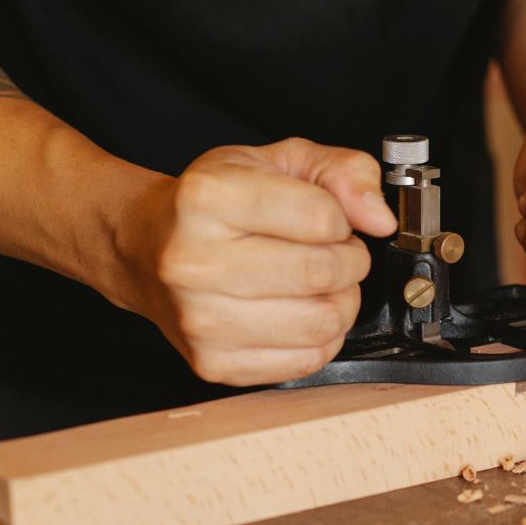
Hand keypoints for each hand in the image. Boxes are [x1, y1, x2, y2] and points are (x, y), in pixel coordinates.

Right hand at [117, 139, 396, 385]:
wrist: (147, 249)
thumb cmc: (214, 205)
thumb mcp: (278, 161)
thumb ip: (342, 172)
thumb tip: (379, 217)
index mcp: (208, 198)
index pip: (323, 218)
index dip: (342, 219)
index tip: (327, 219)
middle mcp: (193, 261)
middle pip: (323, 273)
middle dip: (348, 261)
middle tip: (332, 253)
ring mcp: (200, 319)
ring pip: (321, 323)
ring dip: (339, 302)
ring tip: (317, 284)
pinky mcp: (213, 363)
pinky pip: (306, 361)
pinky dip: (320, 338)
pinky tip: (299, 313)